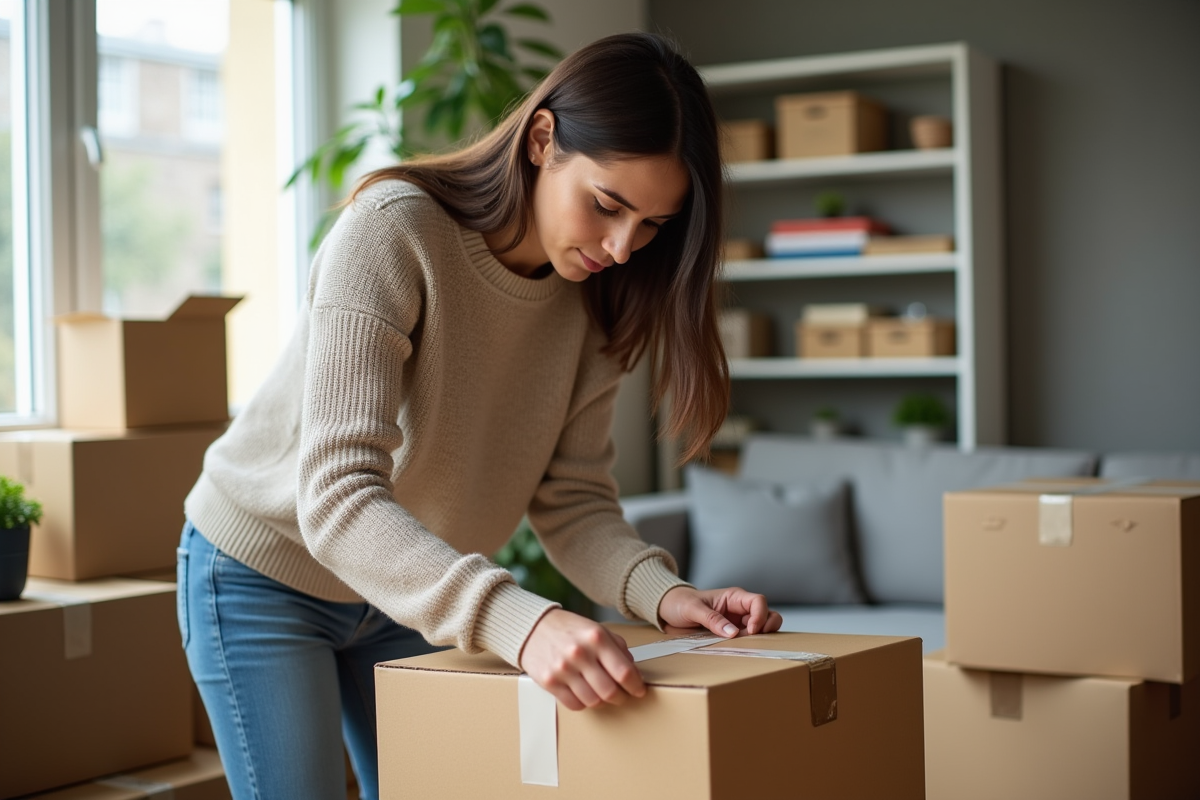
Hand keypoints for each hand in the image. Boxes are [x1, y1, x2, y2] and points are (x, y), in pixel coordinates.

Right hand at [519, 609, 645, 710]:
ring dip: (602, 701)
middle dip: (621, 697)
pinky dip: (583, 703)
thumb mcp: (597, 629)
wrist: (533, 627)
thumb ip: (617, 647)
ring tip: (602, 694)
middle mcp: (580, 653)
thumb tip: (632, 670)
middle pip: (610, 691)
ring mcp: (563, 669)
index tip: (639, 690)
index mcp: (596, 638)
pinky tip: (584, 693)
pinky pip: (574, 704)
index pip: (624, 671)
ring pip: (593, 701)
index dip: (636, 685)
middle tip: (622, 696)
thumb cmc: (568, 629)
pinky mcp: (549, 681)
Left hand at [657, 586, 782, 637]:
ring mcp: (737, 623)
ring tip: (748, 646)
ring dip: (761, 638)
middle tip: (755, 640)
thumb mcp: (692, 609)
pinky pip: (747, 641)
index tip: (750, 631)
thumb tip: (733, 632)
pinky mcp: (732, 635)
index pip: (758, 602)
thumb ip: (712, 619)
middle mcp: (739, 609)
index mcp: (733, 597)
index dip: (760, 616)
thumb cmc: (680, 602)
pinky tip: (740, 651)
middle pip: (767, 615)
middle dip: (767, 627)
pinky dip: (749, 646)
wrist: (668, 610)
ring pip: (762, 629)